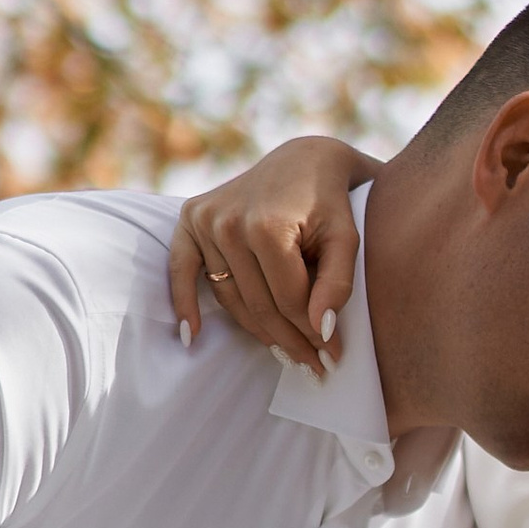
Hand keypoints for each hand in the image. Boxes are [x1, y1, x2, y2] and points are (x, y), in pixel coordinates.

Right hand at [167, 136, 377, 375]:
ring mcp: (206, 221)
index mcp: (268, 225)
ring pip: (231, 299)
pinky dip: (184, 304)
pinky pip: (181, 271)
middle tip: (313, 367)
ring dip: (258, 332)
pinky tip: (192, 337)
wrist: (305, 159)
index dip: (312, 333)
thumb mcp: (347, 237)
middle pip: (259, 305)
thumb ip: (338, 284)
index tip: (332, 357)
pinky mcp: (190, 218)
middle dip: (290, 341)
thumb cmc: (332, 200)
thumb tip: (321, 331)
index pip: (288, 300)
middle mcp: (230, 223)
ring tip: (288, 355)